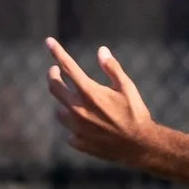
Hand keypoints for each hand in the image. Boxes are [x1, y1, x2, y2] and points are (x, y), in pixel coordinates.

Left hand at [45, 37, 159, 166]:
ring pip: (60, 111)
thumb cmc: (135, 113)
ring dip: (64, 103)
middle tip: (56, 71)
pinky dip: (74, 125)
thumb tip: (101, 50)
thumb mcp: (127, 87)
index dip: (56, 52)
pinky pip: (69, 131)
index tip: (48, 42)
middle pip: (54, 88)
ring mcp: (76, 128)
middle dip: (53, 75)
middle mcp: (78, 110)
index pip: (67, 67)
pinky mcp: (79, 143)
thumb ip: (112, 68)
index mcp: (89, 93)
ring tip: (74, 101)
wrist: (140, 146)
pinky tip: (85, 125)